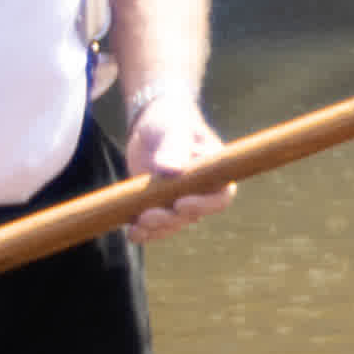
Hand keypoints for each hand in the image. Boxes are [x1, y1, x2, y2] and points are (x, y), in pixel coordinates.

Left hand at [120, 98, 242, 233]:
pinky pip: (158, 225)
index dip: (204, 205)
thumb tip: (171, 170)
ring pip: (174, 224)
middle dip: (170, 219)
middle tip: (147, 216)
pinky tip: (133, 232)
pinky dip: (146, 232)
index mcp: (214, 172)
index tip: (180, 203)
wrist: (152, 125)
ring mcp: (181, 200)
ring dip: (156, 228)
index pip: (221, 197)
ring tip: (136, 227)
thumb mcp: (172, 129)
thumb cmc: (170, 120)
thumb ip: (173, 147)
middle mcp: (201, 190)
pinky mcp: (162, 205)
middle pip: (193, 215)